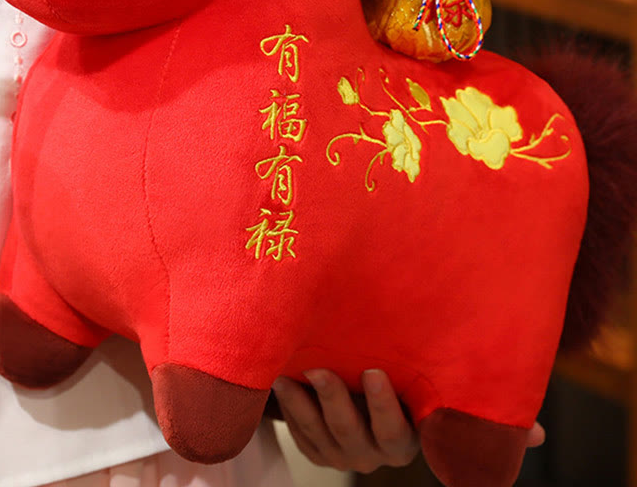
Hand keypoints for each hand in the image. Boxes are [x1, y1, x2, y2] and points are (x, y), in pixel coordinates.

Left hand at [273, 369, 544, 472]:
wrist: (365, 386)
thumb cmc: (411, 384)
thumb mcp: (440, 394)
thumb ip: (477, 408)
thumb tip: (543, 436)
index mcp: (408, 441)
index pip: (397, 432)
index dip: (383, 404)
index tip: (373, 370)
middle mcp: (375, 454)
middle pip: (353, 435)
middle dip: (337, 402)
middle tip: (323, 370)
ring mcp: (343, 452)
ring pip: (322, 436)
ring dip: (305, 406)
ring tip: (294, 373)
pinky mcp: (317, 448)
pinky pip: (302, 436)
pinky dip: (290, 411)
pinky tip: (281, 381)